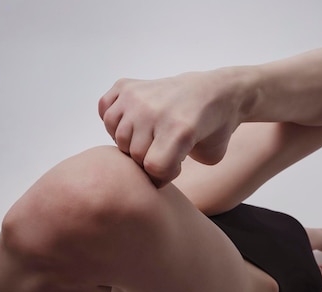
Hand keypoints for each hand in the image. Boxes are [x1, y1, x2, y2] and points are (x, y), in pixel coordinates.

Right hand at [98, 70, 242, 186]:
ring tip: (149, 138)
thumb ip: (179, 169)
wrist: (217, 92)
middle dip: (148, 159)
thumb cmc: (214, 129)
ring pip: (117, 135)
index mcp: (179, 129)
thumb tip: (145, 176)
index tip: (173, 169)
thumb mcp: (209, 156)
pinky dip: (113, 119)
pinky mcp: (127, 85)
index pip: (153, 168)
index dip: (163, 176)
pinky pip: (104, 109)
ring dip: (131, 141)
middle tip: (164, 150)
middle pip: (134, 154)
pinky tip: (132, 123)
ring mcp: (138, 96)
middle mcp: (154, 110)